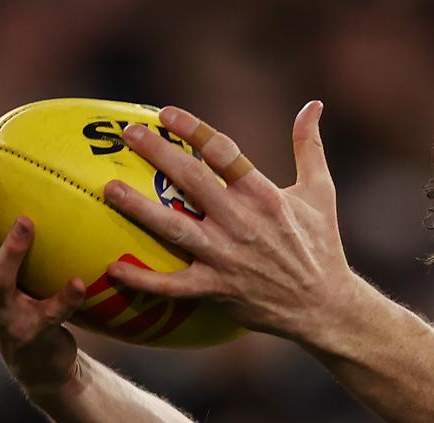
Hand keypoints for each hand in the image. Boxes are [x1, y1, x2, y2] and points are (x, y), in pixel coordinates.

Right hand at [0, 146, 86, 397]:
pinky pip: (49, 314)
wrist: (43, 367)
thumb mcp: (22, 268)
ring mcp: (2, 312)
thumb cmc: (34, 305)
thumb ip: (23, 232)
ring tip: (28, 223)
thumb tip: (53, 178)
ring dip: (11, 250)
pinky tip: (81, 283)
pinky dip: (64, 298)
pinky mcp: (30, 334)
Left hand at [101, 101, 358, 340]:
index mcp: (264, 195)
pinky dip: (143, 279)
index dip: (192, 129)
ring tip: (109, 189)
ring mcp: (227, 256)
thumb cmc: (321, 245)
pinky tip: (114, 267)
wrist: (323, 305)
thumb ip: (309, 146)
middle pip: (191, 180)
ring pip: (174, 228)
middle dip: (157, 153)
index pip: (222, 152)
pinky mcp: (217, 288)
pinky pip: (172, 284)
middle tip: (127, 135)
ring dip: (139, 208)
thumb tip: (313, 104)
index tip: (165, 114)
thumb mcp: (320, 192)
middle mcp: (242, 222)